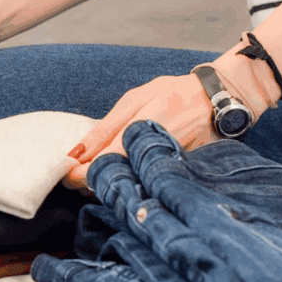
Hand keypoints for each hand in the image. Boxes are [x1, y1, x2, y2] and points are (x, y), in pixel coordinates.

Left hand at [62, 74, 216, 189]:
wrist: (215, 100)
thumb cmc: (172, 95)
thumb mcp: (134, 101)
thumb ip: (104, 129)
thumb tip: (77, 152)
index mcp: (134, 138)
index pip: (97, 168)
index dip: (76, 175)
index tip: (66, 171)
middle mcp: (146, 159)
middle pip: (108, 184)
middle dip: (86, 181)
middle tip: (76, 172)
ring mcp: (157, 170)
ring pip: (123, 187)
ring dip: (105, 181)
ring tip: (96, 167)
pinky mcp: (165, 174)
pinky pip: (138, 183)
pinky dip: (124, 179)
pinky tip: (119, 169)